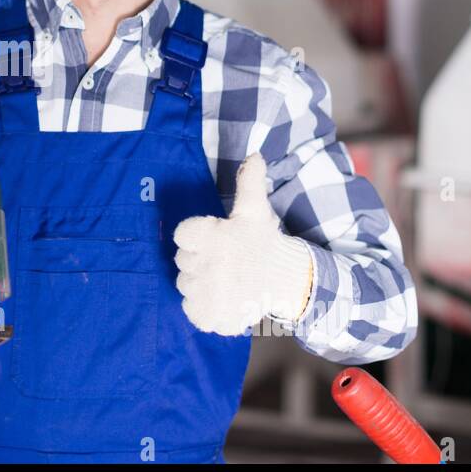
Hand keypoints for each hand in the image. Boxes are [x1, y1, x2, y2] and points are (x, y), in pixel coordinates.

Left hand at [173, 153, 313, 335]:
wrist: (288, 282)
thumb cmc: (265, 242)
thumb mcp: (256, 210)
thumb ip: (249, 182)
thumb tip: (254, 155)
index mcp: (211, 236)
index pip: (182, 234)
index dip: (199, 236)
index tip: (217, 239)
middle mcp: (205, 265)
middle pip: (182, 261)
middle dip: (200, 259)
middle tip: (225, 260)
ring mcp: (206, 294)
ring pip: (185, 285)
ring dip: (200, 282)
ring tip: (226, 279)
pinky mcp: (209, 317)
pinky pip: (191, 309)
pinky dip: (203, 307)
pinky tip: (223, 298)